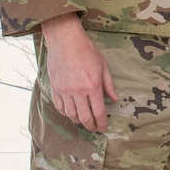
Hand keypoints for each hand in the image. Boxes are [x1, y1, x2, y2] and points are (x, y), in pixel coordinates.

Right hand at [41, 13, 114, 131]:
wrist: (65, 41)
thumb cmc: (86, 51)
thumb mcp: (103, 66)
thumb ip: (109, 85)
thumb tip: (114, 99)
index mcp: (93, 86)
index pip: (99, 112)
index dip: (102, 123)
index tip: (103, 128)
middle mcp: (78, 91)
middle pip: (84, 117)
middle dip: (91, 126)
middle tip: (94, 128)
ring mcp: (65, 91)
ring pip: (71, 115)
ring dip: (78, 121)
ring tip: (83, 121)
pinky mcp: (55, 88)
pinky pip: (59, 107)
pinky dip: (65, 113)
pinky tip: (70, 113)